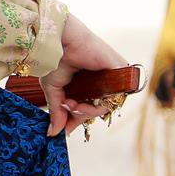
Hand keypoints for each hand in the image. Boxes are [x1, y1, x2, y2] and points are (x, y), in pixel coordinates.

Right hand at [42, 12, 126, 137]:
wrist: (59, 42)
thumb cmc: (55, 60)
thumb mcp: (53, 90)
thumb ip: (57, 111)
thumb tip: (53, 133)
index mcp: (86, 82)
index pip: (87, 106)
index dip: (76, 118)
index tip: (64, 129)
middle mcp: (101, 81)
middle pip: (96, 108)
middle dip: (80, 115)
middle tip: (66, 113)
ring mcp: (112, 78)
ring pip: (106, 105)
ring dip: (87, 112)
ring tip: (72, 106)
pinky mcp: (121, 74)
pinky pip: (115, 98)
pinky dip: (99, 106)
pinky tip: (83, 103)